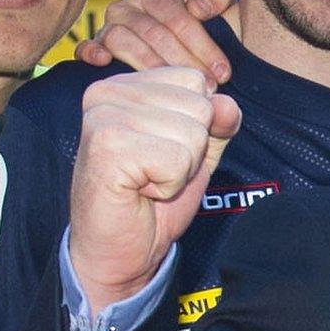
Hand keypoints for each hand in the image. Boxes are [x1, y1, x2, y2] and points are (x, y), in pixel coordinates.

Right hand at [69, 67, 240, 312]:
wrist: (120, 249)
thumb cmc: (153, 199)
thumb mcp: (197, 151)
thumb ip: (217, 121)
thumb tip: (226, 103)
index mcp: (126, 85)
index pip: (197, 81)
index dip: (198, 125)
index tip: (164, 150)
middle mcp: (107, 91)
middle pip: (200, 106)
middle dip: (191, 149)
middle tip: (156, 171)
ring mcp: (102, 117)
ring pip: (192, 134)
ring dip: (181, 169)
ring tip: (148, 181)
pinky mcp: (106, 147)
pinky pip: (177, 160)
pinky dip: (170, 184)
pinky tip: (141, 191)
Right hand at [77, 0, 236, 82]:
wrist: (189, 55)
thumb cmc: (207, 31)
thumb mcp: (221, 11)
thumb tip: (198, 6)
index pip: (176, 16)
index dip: (202, 45)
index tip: (223, 72)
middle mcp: (127, 6)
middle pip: (152, 32)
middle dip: (183, 61)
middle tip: (206, 86)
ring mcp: (108, 26)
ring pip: (122, 40)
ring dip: (150, 64)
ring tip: (175, 86)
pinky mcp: (96, 47)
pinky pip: (87, 46)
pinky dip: (92, 52)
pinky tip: (105, 63)